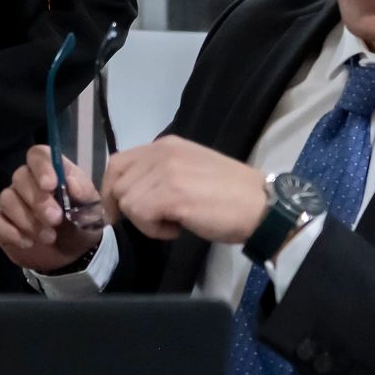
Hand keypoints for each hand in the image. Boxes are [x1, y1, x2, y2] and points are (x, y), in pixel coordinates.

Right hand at [0, 145, 106, 271]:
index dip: (41, 167)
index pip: (38, 155)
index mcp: (51, 171)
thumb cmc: (81, 224)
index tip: (51, 186)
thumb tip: (70, 182)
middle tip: (55, 220)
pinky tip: (27, 243)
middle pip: (19, 177)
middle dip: (37, 200)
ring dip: (27, 220)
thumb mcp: (92, 209)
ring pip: (7, 199)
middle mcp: (27, 181)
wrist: (73, 254)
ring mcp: (12, 201)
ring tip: (49, 237)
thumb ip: (84, 193)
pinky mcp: (1, 222)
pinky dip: (9, 231)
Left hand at [100, 136, 269, 244]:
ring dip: (144, 221)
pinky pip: (140, 215)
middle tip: (150, 221)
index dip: (112, 190)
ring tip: (173, 223)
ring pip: (127, 201)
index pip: (118, 162)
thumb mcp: (189, 170)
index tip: (121, 211)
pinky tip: (177, 229)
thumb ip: (160, 173)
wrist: (262, 206)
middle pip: (117, 182)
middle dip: (125, 208)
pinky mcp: (171, 194)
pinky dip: (154, 230)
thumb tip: (132, 193)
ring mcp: (166, 172)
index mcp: (165, 145)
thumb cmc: (230, 195)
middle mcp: (162, 152)